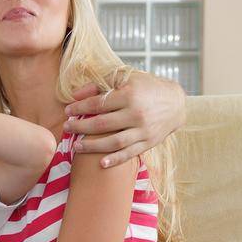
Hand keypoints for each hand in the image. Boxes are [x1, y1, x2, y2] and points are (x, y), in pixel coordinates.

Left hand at [63, 73, 185, 167]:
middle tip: (67, 128)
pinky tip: (101, 163)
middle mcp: (136, 113)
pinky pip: (130, 154)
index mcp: (129, 94)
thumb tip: (75, 95)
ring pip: (114, 142)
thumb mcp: (125, 78)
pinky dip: (115, 160)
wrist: (175, 102)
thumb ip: (99, 84)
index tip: (68, 111)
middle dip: (81, 127)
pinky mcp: (148, 142)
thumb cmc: (146, 87)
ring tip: (76, 147)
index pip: (98, 104)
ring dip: (92, 146)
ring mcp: (143, 130)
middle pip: (102, 124)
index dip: (80, 108)